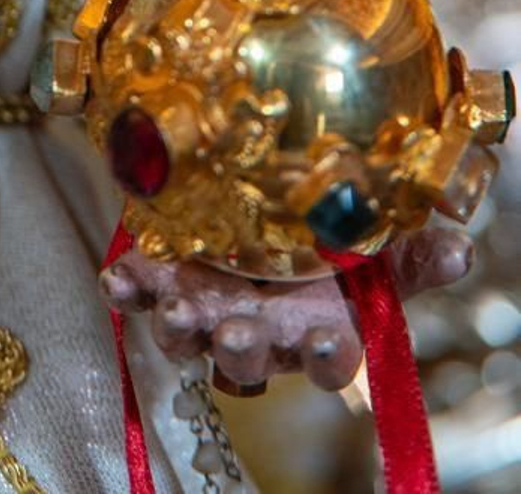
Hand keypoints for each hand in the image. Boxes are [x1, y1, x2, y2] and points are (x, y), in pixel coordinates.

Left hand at [101, 227, 471, 392]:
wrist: (263, 216)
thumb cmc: (326, 253)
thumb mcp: (375, 248)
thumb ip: (415, 253)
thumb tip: (461, 248)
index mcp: (315, 332)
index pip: (328, 361)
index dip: (328, 360)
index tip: (329, 345)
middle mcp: (260, 333)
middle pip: (251, 358)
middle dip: (244, 350)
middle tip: (240, 334)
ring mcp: (209, 313)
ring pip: (193, 337)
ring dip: (181, 327)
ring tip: (176, 310)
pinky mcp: (167, 282)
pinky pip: (142, 293)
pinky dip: (128, 288)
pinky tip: (116, 279)